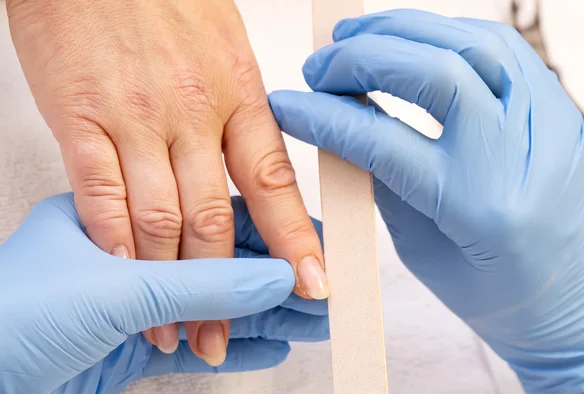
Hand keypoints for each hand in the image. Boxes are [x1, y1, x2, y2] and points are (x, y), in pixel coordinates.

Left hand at [0, 193, 328, 393]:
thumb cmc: (14, 317)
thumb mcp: (116, 289)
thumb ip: (201, 284)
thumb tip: (274, 277)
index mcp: (124, 212)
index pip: (214, 216)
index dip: (268, 234)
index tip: (310, 250)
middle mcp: (133, 251)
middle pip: (224, 262)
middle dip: (277, 279)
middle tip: (323, 291)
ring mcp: (134, 299)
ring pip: (215, 303)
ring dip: (264, 314)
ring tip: (312, 320)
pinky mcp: (131, 342)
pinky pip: (195, 339)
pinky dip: (235, 345)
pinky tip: (271, 343)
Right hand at [6, 0, 327, 360]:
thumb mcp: (225, 47)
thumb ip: (240, 116)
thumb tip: (258, 175)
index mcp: (236, 92)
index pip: (274, 182)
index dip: (293, 240)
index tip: (311, 283)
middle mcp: (191, 112)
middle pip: (215, 218)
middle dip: (221, 288)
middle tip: (222, 334)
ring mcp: (135, 119)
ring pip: (160, 219)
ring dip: (166, 284)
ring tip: (171, 328)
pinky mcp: (80, 119)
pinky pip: (102, 195)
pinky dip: (115, 245)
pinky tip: (123, 277)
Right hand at [269, 9, 583, 392]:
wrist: (565, 295)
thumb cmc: (495, 289)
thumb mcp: (419, 248)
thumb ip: (380, 178)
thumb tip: (338, 122)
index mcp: (480, 211)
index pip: (385, 141)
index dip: (325, 116)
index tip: (289, 104)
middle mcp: (521, 158)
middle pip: (436, 73)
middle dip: (363, 57)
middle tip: (319, 66)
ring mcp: (546, 124)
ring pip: (471, 43)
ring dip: (403, 30)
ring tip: (354, 39)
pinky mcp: (554, 106)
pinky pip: (499, 46)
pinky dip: (444, 33)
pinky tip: (409, 41)